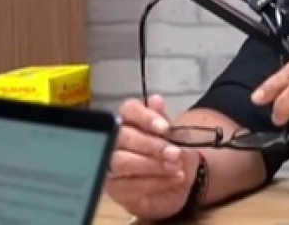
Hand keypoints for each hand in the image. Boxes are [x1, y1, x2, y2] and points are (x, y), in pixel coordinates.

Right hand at [103, 95, 195, 219]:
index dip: (145, 117)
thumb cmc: (172, 153)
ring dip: (152, 165)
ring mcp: (110, 164)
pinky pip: (130, 184)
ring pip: (122, 162)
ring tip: (175, 167)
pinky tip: (173, 179)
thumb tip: (155, 100)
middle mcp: (115, 139)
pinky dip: (155, 181)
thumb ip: (164, 119)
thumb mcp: (175, 135)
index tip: (164, 128)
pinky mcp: (113, 187)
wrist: (178, 183)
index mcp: (130, 120)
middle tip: (175, 153)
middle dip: (151, 145)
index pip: (129, 110)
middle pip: (123, 137)